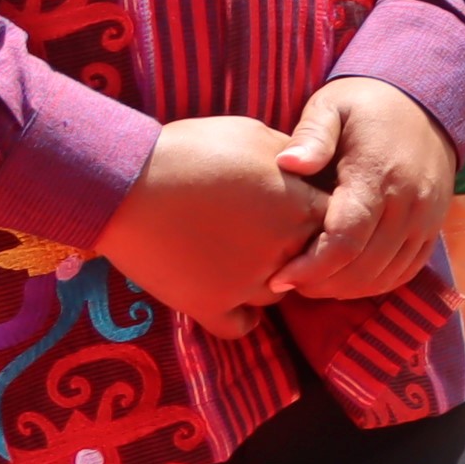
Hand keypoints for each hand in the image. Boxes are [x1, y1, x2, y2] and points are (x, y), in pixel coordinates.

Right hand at [99, 117, 324, 333]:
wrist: (125, 182)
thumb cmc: (191, 150)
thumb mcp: (255, 136)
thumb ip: (293, 159)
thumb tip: (310, 168)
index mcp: (301, 209)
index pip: (339, 224)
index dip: (319, 217)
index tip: (298, 207)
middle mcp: (284, 252)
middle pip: (312, 263)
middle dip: (297, 249)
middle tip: (266, 234)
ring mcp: (248, 284)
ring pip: (280, 294)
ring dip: (269, 280)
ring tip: (241, 258)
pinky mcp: (208, 305)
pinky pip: (241, 327)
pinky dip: (240, 317)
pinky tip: (231, 299)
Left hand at [272, 75, 452, 298]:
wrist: (423, 101)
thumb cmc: (365, 106)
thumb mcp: (332, 106)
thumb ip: (311, 135)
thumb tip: (287, 163)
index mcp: (378, 175)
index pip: (345, 240)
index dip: (310, 268)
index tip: (277, 279)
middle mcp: (409, 202)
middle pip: (364, 266)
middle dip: (322, 284)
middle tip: (287, 284)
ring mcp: (427, 217)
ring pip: (386, 275)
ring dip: (346, 288)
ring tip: (312, 283)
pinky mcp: (434, 226)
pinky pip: (407, 270)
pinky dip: (375, 283)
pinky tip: (345, 278)